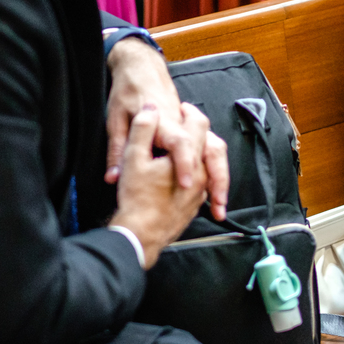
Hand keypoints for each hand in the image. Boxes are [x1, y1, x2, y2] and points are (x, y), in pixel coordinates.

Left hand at [105, 38, 229, 218]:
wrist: (141, 69)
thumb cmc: (129, 91)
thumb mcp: (116, 121)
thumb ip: (117, 151)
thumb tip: (113, 177)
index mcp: (163, 122)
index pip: (181, 143)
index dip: (185, 163)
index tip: (188, 185)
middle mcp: (182, 125)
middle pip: (212, 149)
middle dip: (218, 178)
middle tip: (217, 205)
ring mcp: (190, 128)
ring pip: (216, 151)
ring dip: (220, 177)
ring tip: (218, 204)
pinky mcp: (191, 131)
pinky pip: (210, 152)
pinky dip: (215, 172)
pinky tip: (212, 192)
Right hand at [110, 106, 210, 267]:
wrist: (141, 235)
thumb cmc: (137, 198)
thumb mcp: (133, 157)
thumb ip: (143, 130)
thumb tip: (150, 110)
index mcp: (191, 158)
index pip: (199, 125)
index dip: (189, 112)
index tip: (182, 108)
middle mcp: (202, 174)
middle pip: (209, 144)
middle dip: (197, 131)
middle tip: (185, 123)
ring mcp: (200, 192)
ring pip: (207, 165)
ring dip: (198, 152)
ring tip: (184, 146)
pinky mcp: (193, 206)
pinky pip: (201, 183)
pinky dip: (194, 173)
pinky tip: (180, 173)